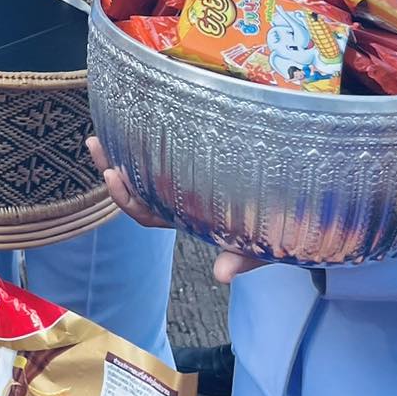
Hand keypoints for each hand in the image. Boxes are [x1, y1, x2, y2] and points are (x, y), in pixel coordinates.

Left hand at [87, 136, 263, 283]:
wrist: (300, 211)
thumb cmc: (276, 230)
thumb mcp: (260, 247)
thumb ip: (242, 259)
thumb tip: (221, 274)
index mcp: (188, 219)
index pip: (147, 214)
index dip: (127, 198)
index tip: (112, 175)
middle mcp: (181, 201)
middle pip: (136, 190)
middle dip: (112, 169)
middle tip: (96, 143)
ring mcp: (187, 182)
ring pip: (144, 172)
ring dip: (119, 155)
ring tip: (99, 135)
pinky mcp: (196, 161)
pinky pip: (163, 155)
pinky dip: (144, 142)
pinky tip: (130, 121)